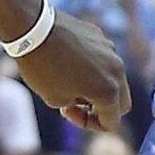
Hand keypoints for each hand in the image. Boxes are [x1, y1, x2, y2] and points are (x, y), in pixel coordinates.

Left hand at [10, 11, 131, 130]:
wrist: (33, 29)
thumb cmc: (42, 68)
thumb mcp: (57, 100)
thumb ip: (78, 106)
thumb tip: (86, 98)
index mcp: (109, 91)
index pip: (112, 123)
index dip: (91, 125)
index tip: (70, 113)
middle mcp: (117, 70)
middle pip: (122, 102)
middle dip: (102, 109)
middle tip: (77, 105)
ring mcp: (111, 51)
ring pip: (113, 78)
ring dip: (98, 87)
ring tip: (70, 83)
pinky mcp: (101, 36)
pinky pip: (103, 59)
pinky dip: (92, 67)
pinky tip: (68, 62)